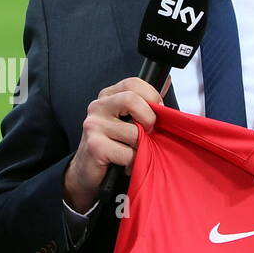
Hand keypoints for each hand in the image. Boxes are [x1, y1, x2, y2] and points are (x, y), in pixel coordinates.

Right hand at [63, 77, 166, 211]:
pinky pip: (128, 154)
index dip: (152, 97)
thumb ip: (145, 101)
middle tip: (149, 133)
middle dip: (149, 119)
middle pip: (132, 100)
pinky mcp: (95, 146)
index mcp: (108, 96)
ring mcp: (94, 125)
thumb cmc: (113, 146)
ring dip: (141, 147)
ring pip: (134, 132)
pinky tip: (126, 165)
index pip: (133, 83)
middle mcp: (98, 106)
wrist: (86, 173)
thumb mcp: (128, 120)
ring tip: (133, 153)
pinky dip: (133, 163)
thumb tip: (167, 79)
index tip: (157, 114)